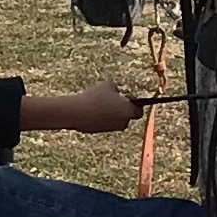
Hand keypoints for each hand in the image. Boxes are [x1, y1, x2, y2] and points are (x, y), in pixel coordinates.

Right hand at [18, 81, 140, 133]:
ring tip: (100, 101)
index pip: (139, 111)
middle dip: (122, 107)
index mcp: (128, 112)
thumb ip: (116, 87)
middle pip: (127, 116)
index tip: (127, 96)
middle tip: (113, 98)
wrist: (77, 112)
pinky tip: (92, 108)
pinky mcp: (100, 131)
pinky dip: (101, 116)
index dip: (135, 103)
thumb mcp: (108, 85)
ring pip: (115, 119)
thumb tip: (117, 91)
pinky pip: (104, 122)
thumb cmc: (95, 97)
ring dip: (111, 112)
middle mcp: (123, 123)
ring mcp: (111, 129)